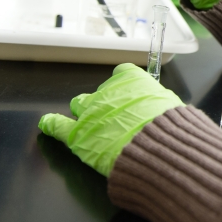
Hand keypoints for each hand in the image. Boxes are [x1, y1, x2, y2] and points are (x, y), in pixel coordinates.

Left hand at [38, 63, 184, 176]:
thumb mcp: (173, 107)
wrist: (157, 148)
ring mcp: (89, 112)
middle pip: (101, 91)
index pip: (123, 73)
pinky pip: (57, 126)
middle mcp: (108, 91)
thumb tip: (161, 109)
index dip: (126, 84)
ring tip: (92, 124)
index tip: (131, 93)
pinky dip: (51, 124)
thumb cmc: (171, 128)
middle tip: (118, 117)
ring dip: (84, 112)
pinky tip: (47, 123)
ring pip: (79, 105)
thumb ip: (160, 104)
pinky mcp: (76, 135)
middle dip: (105, 101)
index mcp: (132, 81)